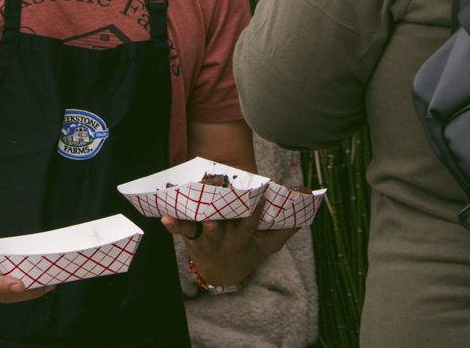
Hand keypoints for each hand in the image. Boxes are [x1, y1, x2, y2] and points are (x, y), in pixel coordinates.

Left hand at [164, 194, 295, 288]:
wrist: (221, 276)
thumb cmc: (245, 254)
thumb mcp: (266, 247)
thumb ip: (284, 232)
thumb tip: (304, 217)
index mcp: (243, 238)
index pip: (250, 222)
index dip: (255, 209)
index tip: (259, 194)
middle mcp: (225, 239)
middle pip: (224, 227)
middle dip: (222, 218)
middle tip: (220, 209)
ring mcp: (207, 239)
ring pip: (202, 229)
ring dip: (197, 223)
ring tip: (194, 215)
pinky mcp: (192, 240)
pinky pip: (182, 232)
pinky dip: (173, 225)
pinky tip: (164, 217)